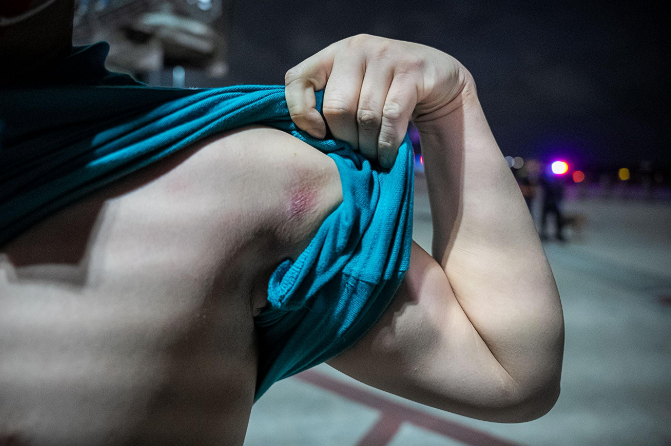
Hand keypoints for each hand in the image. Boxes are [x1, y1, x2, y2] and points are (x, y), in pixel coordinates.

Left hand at [284, 34, 470, 167]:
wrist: (438, 84)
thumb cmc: (386, 97)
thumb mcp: (354, 91)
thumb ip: (328, 103)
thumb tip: (302, 138)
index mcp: (333, 55)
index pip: (296, 79)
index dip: (299, 112)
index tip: (316, 134)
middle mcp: (356, 49)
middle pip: (335, 108)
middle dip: (345, 140)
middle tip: (356, 154)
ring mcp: (386, 56)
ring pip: (365, 116)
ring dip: (368, 147)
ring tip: (372, 158)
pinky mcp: (412, 70)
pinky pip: (391, 118)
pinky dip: (387, 144)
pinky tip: (387, 156)